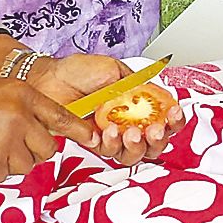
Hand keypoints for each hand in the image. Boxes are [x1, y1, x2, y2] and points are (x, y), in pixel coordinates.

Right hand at [0, 76, 100, 182]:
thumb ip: (24, 107)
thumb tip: (44, 128)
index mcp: (23, 96)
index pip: (61, 117)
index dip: (80, 131)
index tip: (94, 139)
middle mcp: (20, 119)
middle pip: (47, 149)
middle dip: (34, 151)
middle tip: (11, 144)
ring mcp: (7, 145)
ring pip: (26, 166)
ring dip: (12, 161)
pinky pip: (4, 177)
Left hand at [29, 53, 174, 164]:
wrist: (48, 80)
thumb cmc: (76, 71)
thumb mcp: (114, 69)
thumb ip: (137, 83)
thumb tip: (157, 96)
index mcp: (137, 102)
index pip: (164, 117)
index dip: (174, 119)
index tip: (173, 113)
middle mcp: (127, 120)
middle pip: (154, 142)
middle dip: (159, 138)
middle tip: (154, 130)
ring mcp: (112, 134)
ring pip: (135, 153)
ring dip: (137, 145)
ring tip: (130, 133)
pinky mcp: (95, 143)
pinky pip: (111, 152)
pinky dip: (113, 143)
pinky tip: (109, 131)